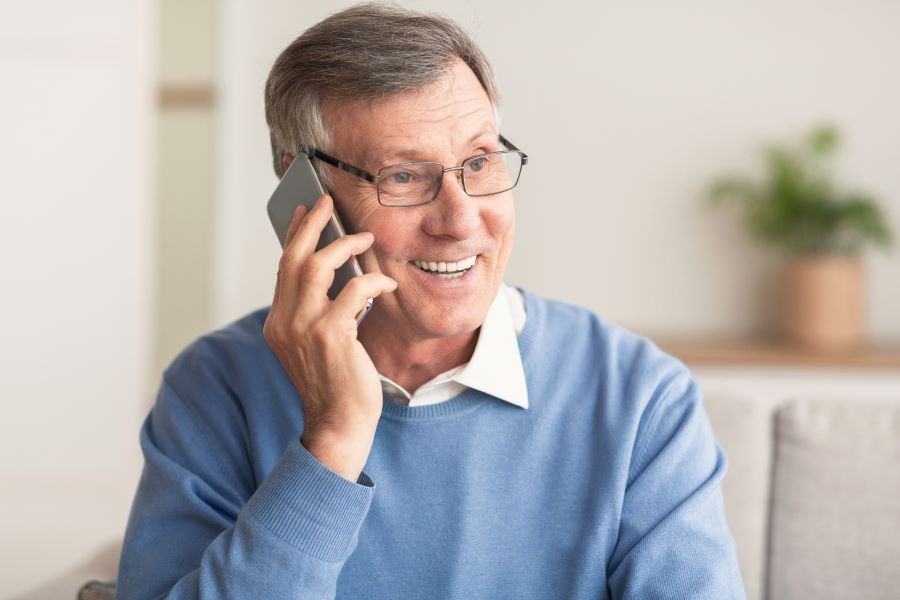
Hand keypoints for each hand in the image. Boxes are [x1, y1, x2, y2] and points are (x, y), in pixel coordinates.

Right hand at [263, 194, 396, 480]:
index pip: (284, 268)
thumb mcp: (314, 345)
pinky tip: (387, 282)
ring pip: (319, 266)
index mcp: (277, 323)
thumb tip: (334, 273)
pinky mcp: (331, 335)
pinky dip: (373, 280)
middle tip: (329, 203)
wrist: (339, 423)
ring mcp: (304, 327)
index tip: (306, 211)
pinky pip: (354, 290)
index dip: (295, 236)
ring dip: (345, 245)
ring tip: (366, 238)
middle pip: (294, 258)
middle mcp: (284, 322)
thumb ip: (314, 312)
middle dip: (312, 224)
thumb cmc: (335, 384)